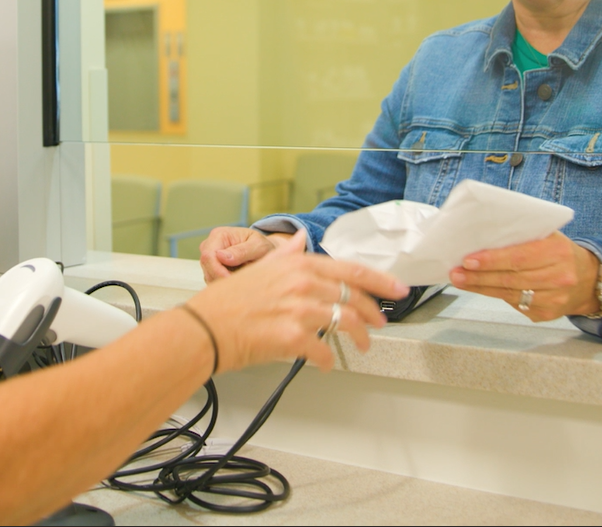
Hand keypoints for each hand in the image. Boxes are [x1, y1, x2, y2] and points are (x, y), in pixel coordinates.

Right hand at [183, 231, 409, 372]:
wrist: (204, 330)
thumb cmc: (227, 303)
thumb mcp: (260, 268)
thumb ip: (286, 255)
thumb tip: (300, 239)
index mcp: (298, 265)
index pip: (351, 270)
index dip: (380, 281)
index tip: (397, 289)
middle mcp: (303, 284)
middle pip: (355, 299)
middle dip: (373, 314)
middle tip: (380, 324)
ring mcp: (300, 310)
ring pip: (346, 324)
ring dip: (358, 339)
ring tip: (361, 346)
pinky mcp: (294, 338)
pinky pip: (325, 352)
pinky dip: (328, 360)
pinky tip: (326, 362)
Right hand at [199, 225, 286, 281]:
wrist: (263, 251)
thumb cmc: (262, 246)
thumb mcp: (258, 246)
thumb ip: (242, 251)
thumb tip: (220, 256)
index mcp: (219, 235)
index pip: (209, 256)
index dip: (218, 271)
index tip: (232, 280)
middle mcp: (209, 245)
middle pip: (208, 268)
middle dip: (223, 278)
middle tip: (243, 281)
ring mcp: (209, 258)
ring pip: (209, 277)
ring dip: (225, 282)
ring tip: (243, 276)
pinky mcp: (211, 269)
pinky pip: (214, 281)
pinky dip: (225, 284)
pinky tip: (238, 278)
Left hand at [448, 232, 601, 321]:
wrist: (588, 280)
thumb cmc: (559, 253)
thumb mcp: (548, 236)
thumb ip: (522, 235)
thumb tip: (484, 235)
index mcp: (557, 252)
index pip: (519, 257)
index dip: (492, 260)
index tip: (468, 260)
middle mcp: (559, 277)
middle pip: (511, 279)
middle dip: (479, 277)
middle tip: (456, 273)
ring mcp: (554, 299)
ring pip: (510, 295)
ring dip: (481, 288)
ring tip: (461, 280)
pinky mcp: (547, 314)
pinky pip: (515, 305)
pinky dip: (495, 296)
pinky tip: (480, 289)